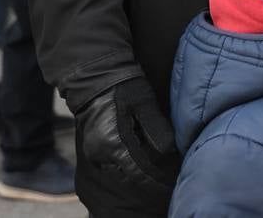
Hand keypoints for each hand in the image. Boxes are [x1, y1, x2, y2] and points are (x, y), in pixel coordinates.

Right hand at [78, 76, 180, 192]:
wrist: (97, 79)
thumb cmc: (124, 88)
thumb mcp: (144, 104)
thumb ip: (155, 129)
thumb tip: (168, 151)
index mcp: (114, 144)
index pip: (138, 173)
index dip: (155, 180)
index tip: (169, 182)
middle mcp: (100, 154)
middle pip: (128, 175)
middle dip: (147, 176)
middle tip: (166, 173)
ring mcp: (94, 153)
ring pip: (119, 171)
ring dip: (136, 170)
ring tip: (155, 165)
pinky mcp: (93, 149)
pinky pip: (112, 164)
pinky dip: (126, 163)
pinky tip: (139, 157)